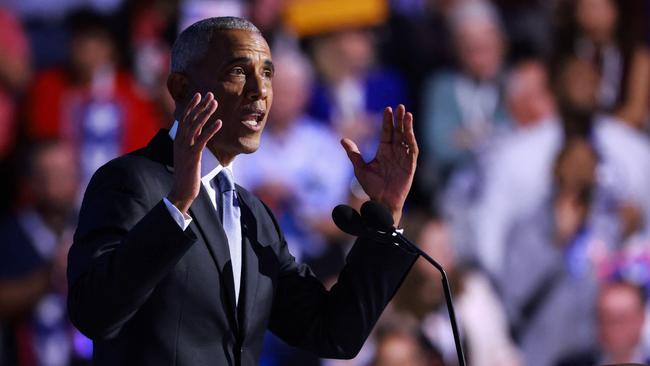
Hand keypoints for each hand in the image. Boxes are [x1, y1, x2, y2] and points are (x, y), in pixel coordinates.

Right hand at [168, 93, 220, 213]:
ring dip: (206, 113)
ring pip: (196, 126)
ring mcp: (185, 148)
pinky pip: (202, 140)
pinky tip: (219, 123)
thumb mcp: (188, 155)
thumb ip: (192, 142)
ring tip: (215, 103)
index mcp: (178, 140)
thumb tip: (198, 132)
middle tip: (211, 94)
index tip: (200, 95)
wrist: (181, 190)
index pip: (184, 118)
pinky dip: (211, 130)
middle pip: (191, 119)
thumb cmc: (187, 173)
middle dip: (201, 105)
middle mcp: (180, 141)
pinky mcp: (192, 156)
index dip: (192, 106)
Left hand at [341, 105, 417, 225]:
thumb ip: (353, 153)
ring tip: (407, 113)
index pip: (386, 132)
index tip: (388, 109)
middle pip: (398, 132)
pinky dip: (412, 140)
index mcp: (383, 151)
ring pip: (406, 138)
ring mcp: (403, 158)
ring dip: (407, 126)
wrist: (381, 201)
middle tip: (400, 106)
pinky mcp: (410, 165)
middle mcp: (394, 152)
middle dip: (399, 120)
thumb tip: (343, 139)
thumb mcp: (360, 168)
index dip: (387, 121)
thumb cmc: (371, 187)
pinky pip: (412, 150)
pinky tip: (410, 131)